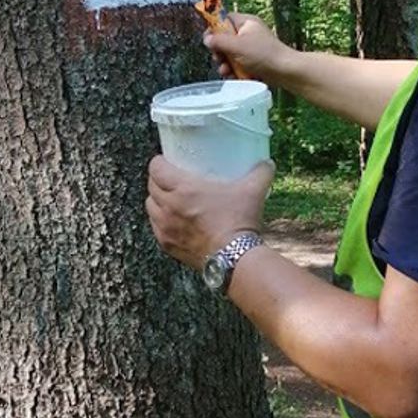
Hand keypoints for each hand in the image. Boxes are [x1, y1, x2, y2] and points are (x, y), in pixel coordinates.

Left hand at [146, 156, 274, 269]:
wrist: (234, 257)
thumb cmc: (239, 221)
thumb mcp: (253, 191)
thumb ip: (260, 173)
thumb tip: (267, 162)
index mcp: (183, 189)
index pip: (156, 168)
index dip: (159, 161)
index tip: (166, 160)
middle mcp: (169, 207)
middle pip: (151, 186)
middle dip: (157, 179)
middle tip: (170, 178)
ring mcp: (165, 228)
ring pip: (150, 207)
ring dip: (156, 200)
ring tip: (168, 199)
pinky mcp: (167, 245)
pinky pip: (155, 227)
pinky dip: (159, 221)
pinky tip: (171, 220)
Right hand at [204, 13, 290, 82]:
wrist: (285, 71)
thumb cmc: (263, 54)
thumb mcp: (237, 46)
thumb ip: (219, 41)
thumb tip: (206, 39)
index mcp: (246, 22)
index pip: (224, 19)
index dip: (214, 29)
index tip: (209, 40)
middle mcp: (249, 33)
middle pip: (225, 39)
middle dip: (220, 52)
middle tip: (219, 59)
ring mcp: (252, 48)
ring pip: (231, 54)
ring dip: (226, 64)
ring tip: (226, 71)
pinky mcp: (254, 61)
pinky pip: (239, 64)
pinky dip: (236, 70)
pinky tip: (234, 77)